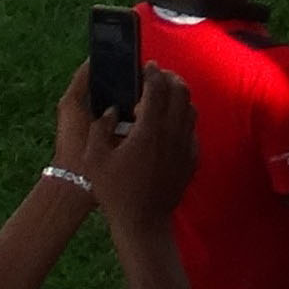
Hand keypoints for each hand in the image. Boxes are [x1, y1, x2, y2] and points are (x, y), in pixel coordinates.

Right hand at [66, 62, 198, 226]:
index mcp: (149, 130)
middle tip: (156, 77)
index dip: (153, 72)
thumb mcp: (95, 159)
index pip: (157, 88)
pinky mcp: (192, 158)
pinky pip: (192, 128)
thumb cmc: (115, 192)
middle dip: (170, 78)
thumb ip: (99, 128)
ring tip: (162, 97)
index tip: (147, 66)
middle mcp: (173, 134)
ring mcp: (186, 146)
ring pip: (190, 108)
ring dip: (178, 96)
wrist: (143, 222)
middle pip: (181, 91)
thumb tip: (111, 110)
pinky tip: (168, 124)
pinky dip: (183, 117)